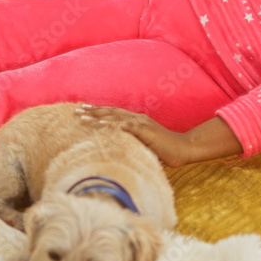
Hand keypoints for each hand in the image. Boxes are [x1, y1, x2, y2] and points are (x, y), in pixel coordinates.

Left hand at [76, 106, 241, 166]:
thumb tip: (121, 150)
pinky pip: (125, 126)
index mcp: (137, 121)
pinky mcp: (145, 131)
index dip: (99, 112)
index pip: (114, 114)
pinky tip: (100, 125)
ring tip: (82, 117)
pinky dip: (111, 125)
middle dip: (93, 111)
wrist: (184, 149)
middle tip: (76, 110)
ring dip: (97, 117)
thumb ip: (134, 144)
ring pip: (115, 117)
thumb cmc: (166, 150)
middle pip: (111, 112)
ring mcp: (141, 123)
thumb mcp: (146, 146)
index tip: (84, 110)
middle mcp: (137, 118)